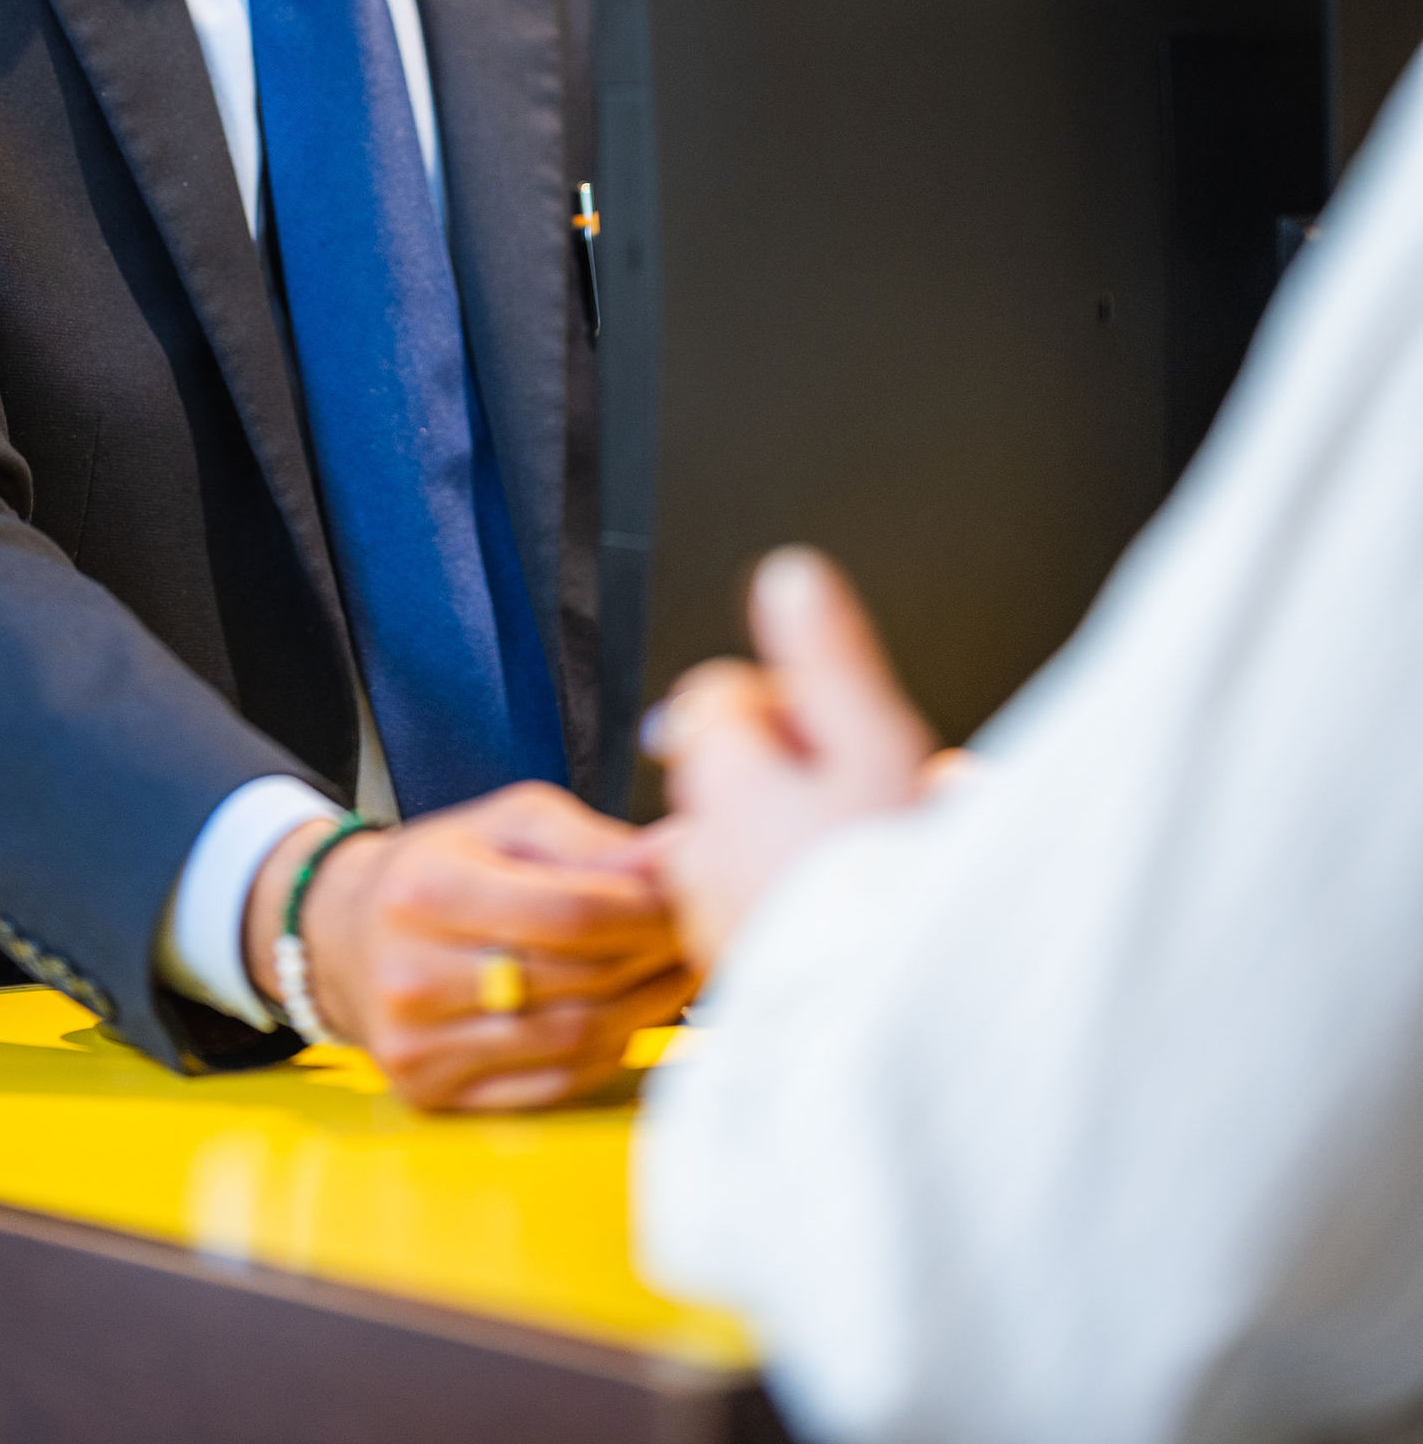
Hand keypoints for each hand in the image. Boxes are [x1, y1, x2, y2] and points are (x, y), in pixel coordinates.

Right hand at [243, 783, 690, 1111]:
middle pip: (577, 980)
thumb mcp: (507, 822)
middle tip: (703, 932)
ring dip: (643, 1009)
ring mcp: (417, 1046)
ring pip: (572, 1039)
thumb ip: (593, 842)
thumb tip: (681, 856)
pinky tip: (630, 1017)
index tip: (694, 894)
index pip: (570, 913)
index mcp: (429, 888)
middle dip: (655, 956)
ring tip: (678, 973)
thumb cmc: (441, 866)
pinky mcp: (430, 1094)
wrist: (345, 934)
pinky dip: (605, 1053)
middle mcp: (412, 974)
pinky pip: (550, 1084)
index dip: (647, 910)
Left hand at [645, 547, 935, 972]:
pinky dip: (798, 894)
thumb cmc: (892, 890)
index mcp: (722, 782)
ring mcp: (714, 915)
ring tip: (870, 858)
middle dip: (799, 769)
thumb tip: (789, 576)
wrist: (902, 1026)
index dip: (788, 703)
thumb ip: (827, 657)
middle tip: (870, 798)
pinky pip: (760, 902)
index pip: (718, 696)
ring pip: (751, 836)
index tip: (842, 735)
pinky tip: (854, 910)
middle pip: (735, 767)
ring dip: (801, 833)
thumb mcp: (877, 745)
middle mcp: (699, 850)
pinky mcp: (741, 969)